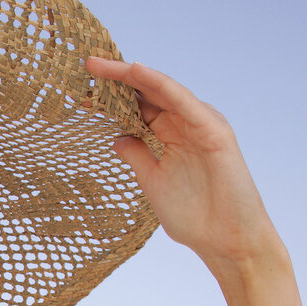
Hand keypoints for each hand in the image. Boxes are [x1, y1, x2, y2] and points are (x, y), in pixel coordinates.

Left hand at [85, 57, 281, 269]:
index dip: (110, 99)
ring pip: (162, 90)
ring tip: (102, 65)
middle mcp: (185, 124)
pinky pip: (183, 101)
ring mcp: (200, 125)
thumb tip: (117, 138)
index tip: (80, 94)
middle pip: (147, 93)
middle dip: (116, 79)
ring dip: (132, 75)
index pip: (137, 107)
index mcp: (170, 135)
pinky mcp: (214, 131)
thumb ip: (138, 156)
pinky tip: (137, 72)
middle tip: (86, 64)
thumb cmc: (194, 215)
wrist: (226, 242)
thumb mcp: (153, 181)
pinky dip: (160, 84)